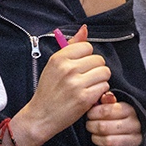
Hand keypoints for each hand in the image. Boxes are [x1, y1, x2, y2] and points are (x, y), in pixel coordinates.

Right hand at [20, 25, 109, 145]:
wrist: (41, 116)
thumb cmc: (48, 90)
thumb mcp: (54, 65)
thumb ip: (71, 46)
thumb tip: (85, 29)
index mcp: (59, 58)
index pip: (87, 47)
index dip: (87, 57)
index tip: (81, 65)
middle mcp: (67, 69)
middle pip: (98, 60)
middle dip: (96, 69)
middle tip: (86, 78)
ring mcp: (76, 84)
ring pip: (104, 72)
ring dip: (100, 80)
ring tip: (89, 86)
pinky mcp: (84, 98)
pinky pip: (104, 87)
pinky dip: (100, 92)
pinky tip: (89, 95)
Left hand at [86, 91, 142, 145]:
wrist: (138, 129)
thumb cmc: (121, 114)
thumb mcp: (116, 104)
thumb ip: (108, 100)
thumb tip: (103, 96)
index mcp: (129, 109)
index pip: (106, 111)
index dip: (93, 113)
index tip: (89, 114)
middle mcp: (134, 124)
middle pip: (104, 127)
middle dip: (91, 126)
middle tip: (89, 124)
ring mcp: (134, 139)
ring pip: (107, 141)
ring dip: (95, 138)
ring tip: (93, 134)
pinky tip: (102, 142)